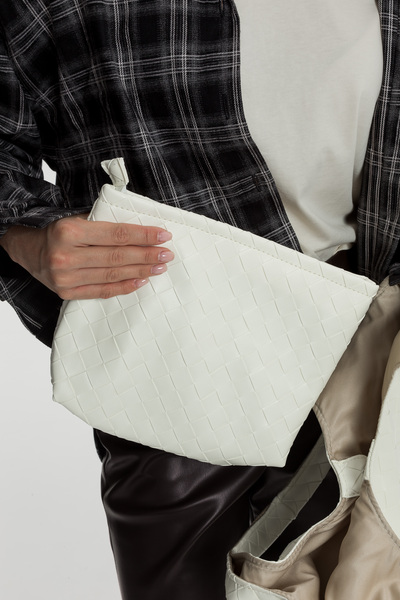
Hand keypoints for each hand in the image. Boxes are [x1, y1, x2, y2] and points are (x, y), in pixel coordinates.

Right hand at [0, 215, 173, 299]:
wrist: (29, 252)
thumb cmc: (58, 232)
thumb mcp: (77, 219)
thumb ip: (104, 223)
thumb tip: (141, 230)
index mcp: (70, 231)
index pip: (116, 234)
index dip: (143, 236)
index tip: (163, 235)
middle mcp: (67, 256)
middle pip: (117, 257)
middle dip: (147, 255)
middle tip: (167, 254)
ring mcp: (66, 278)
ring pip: (113, 275)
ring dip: (141, 271)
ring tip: (159, 267)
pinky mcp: (68, 293)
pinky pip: (103, 291)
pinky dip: (125, 287)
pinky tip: (141, 281)